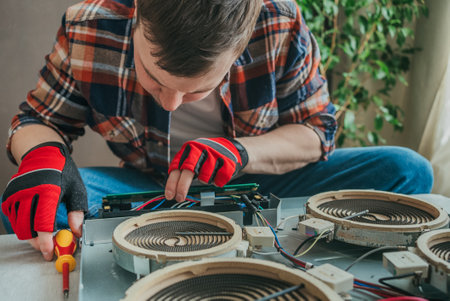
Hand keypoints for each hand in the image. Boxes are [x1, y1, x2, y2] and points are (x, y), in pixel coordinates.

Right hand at [2, 142, 86, 259]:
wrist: (43, 154)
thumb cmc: (63, 171)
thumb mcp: (76, 189)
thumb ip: (77, 211)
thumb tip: (77, 232)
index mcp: (48, 190)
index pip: (43, 222)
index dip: (46, 241)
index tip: (50, 252)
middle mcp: (29, 192)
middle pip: (27, 227)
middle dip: (37, 243)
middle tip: (47, 249)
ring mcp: (16, 194)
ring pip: (18, 225)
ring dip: (29, 236)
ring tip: (42, 239)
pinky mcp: (8, 196)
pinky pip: (12, 218)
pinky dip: (21, 226)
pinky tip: (32, 226)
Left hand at [166, 137, 247, 201]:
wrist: (227, 148)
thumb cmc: (205, 157)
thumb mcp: (191, 159)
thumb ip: (182, 171)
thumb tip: (172, 191)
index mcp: (188, 150)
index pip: (176, 168)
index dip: (172, 183)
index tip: (169, 195)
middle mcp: (199, 150)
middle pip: (188, 171)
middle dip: (182, 186)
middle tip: (180, 198)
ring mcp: (213, 154)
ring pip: (205, 177)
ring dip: (206, 180)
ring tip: (208, 175)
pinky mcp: (226, 161)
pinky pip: (219, 180)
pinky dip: (218, 181)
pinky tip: (218, 174)